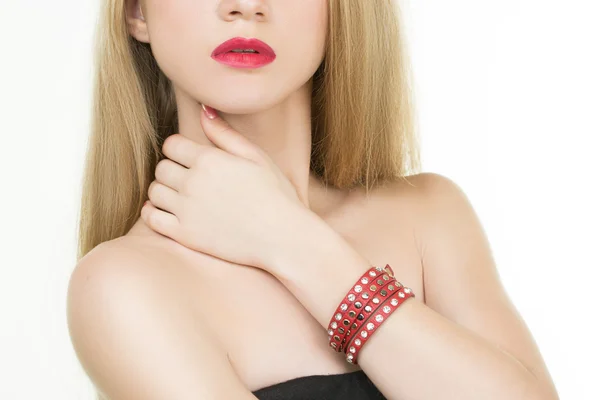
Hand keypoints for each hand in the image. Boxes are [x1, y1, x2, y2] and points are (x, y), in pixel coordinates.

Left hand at [141, 104, 306, 269]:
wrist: (283, 236)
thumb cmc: (276, 194)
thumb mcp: (257, 157)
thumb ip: (226, 134)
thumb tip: (203, 109)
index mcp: (209, 160)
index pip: (171, 145)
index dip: (179, 149)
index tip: (190, 158)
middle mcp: (193, 183)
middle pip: (161, 168)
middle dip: (171, 170)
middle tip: (186, 178)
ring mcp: (187, 209)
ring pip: (154, 192)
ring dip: (163, 191)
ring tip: (180, 196)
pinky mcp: (184, 234)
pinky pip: (151, 219)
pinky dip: (152, 213)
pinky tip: (166, 212)